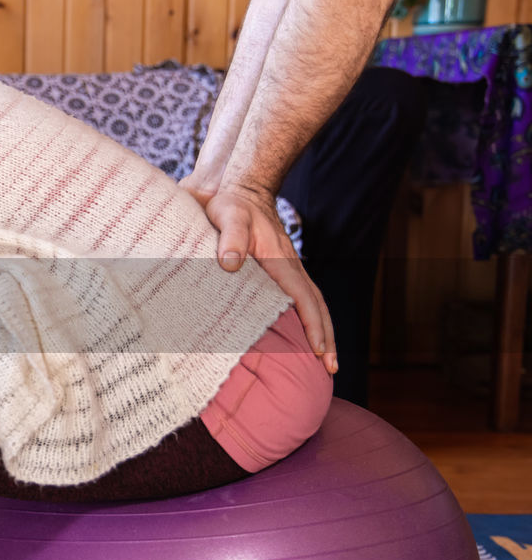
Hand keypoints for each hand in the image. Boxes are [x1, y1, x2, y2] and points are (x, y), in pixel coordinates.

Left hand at [184, 180, 337, 375]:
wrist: (239, 190)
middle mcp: (290, 266)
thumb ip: (230, 238)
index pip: (304, 298)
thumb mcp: (228, 216)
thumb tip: (230, 264)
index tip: (319, 351)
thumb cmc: (231, 204)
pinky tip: (301, 335)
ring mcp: (287, 269)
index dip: (313, 326)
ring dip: (320, 331)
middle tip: (331, 369)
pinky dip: (307, 318)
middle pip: (317, 306)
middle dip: (326, 338)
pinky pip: (299, 298)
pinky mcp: (279, 270)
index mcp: (281, 260)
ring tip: (324, 360)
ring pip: (312, 303)